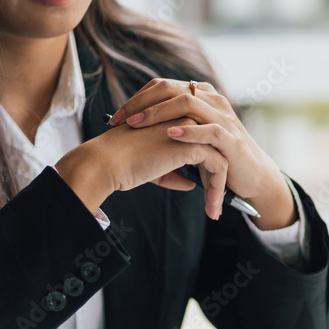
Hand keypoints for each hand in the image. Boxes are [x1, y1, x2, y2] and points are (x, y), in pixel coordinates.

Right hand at [55, 117, 228, 218]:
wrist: (107, 161)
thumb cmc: (123, 164)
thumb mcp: (153, 168)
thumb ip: (173, 172)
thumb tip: (191, 183)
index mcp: (175, 119)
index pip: (201, 141)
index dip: (205, 167)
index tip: (206, 188)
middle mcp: (185, 118)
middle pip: (214, 148)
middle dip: (216, 177)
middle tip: (215, 203)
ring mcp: (190, 129)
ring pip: (220, 157)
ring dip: (219, 186)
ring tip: (214, 210)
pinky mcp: (193, 144)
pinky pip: (218, 166)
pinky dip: (217, 189)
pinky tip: (212, 208)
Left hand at [108, 79, 296, 230]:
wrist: (251, 175)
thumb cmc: (218, 156)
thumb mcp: (192, 136)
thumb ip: (171, 126)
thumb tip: (135, 127)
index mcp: (201, 96)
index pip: (162, 87)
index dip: (136, 99)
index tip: (115, 116)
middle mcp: (212, 100)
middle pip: (170, 89)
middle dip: (141, 104)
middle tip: (119, 119)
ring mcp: (223, 118)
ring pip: (187, 104)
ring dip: (158, 113)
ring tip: (136, 124)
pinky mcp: (231, 139)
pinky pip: (209, 130)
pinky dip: (188, 131)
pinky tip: (170, 134)